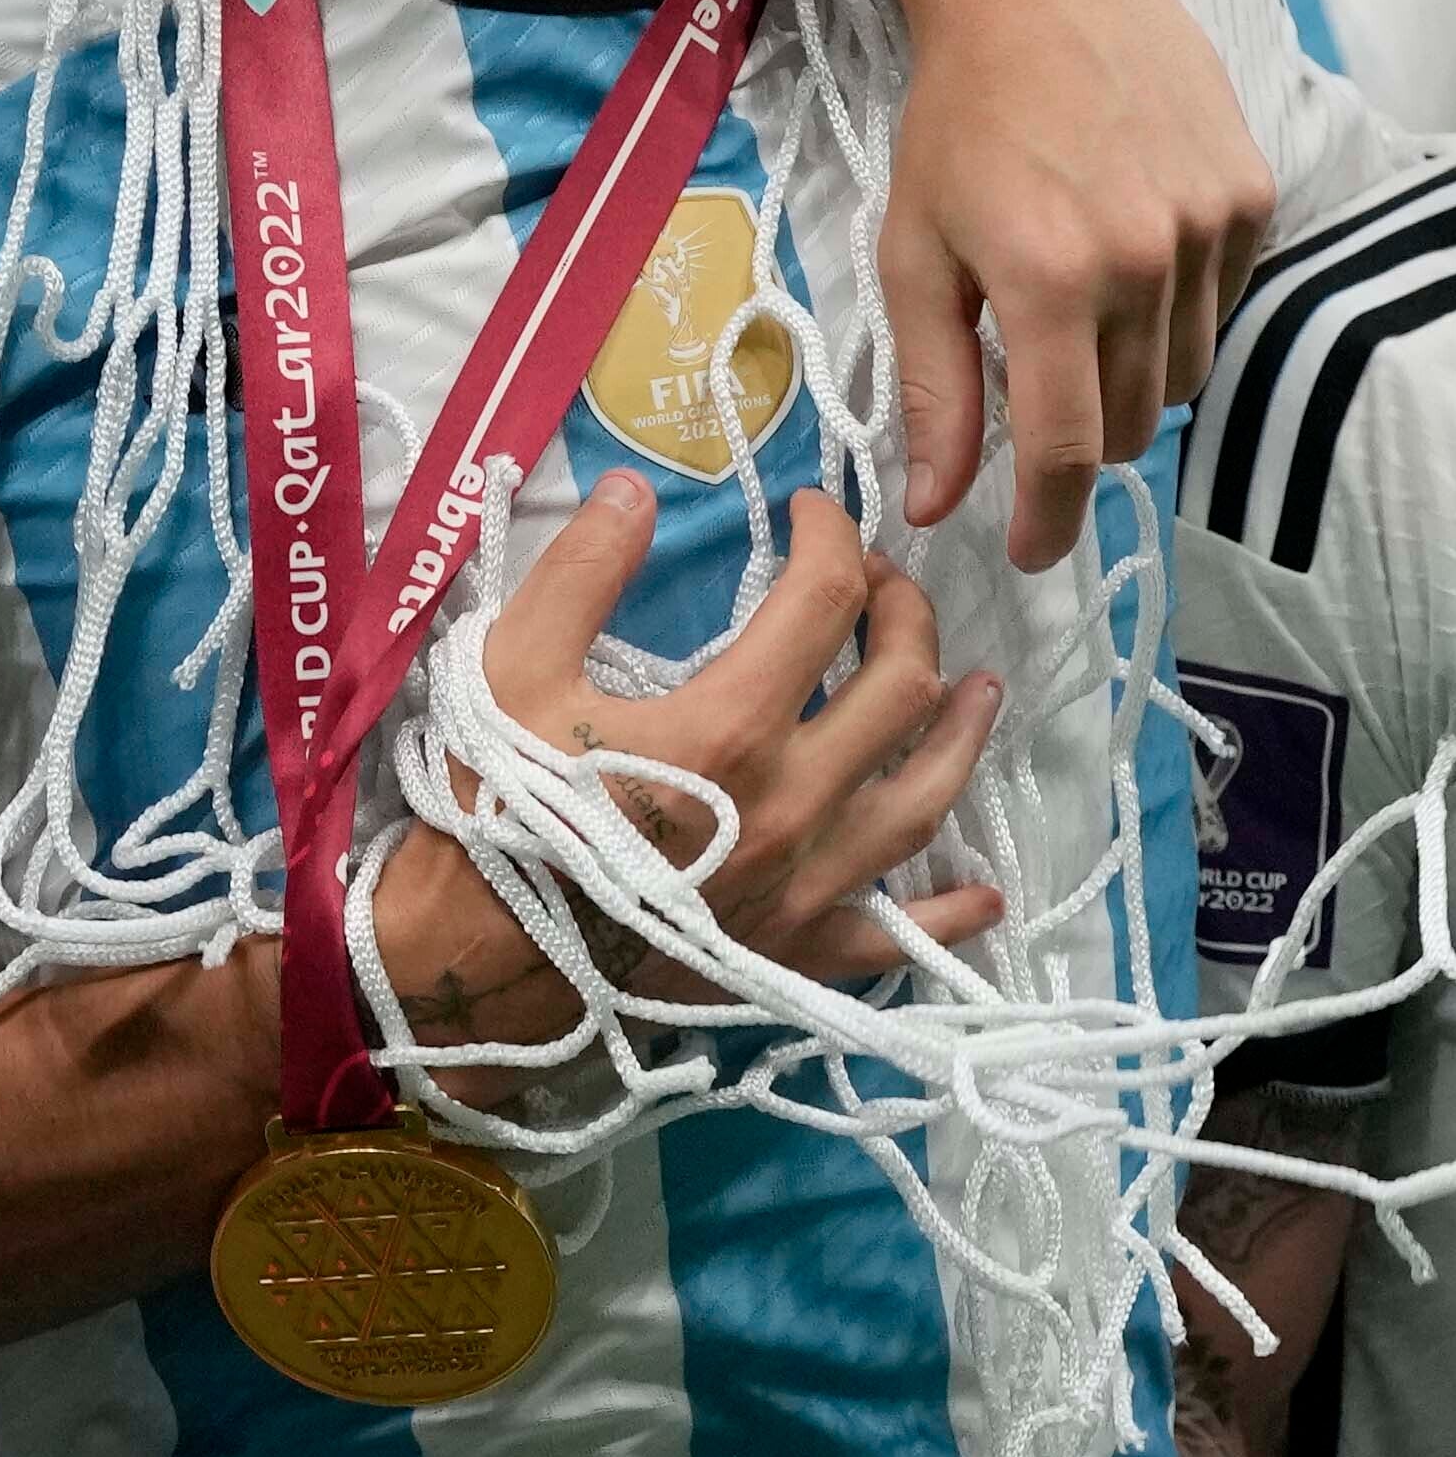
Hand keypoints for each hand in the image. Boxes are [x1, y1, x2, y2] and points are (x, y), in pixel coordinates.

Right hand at [374, 481, 1005, 1050]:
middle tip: (880, 586)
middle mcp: (793, 804)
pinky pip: (894, 937)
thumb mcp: (511, 667)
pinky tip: (983, 896)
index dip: (831, 535)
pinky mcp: (795, 955)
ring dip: (961, 733)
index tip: (810, 512)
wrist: (472, 966)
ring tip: (977, 690)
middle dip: (905, 615)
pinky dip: (946, 916)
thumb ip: (583, 570)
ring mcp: (805, 887)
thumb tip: (636, 489)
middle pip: (901, 688)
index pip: (826, 598)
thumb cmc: (494, 810)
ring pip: (926, 797)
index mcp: (730, 726)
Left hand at [883, 0, 1277, 567]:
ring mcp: (1212, 225)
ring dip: (1129, 375)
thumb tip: (935, 505)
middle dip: (1076, 433)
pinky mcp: (1254, 195)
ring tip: (1078, 303)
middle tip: (1030, 378)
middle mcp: (1145, 258)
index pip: (1066, 450)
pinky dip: (1175, 311)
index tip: (1026, 551)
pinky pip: (1223, 307)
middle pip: (1127, 424)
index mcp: (1048, 277)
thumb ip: (932, 385)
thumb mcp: (913, 249)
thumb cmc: (958, 116)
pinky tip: (1129, 249)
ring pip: (1181, 376)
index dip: (1046, 520)